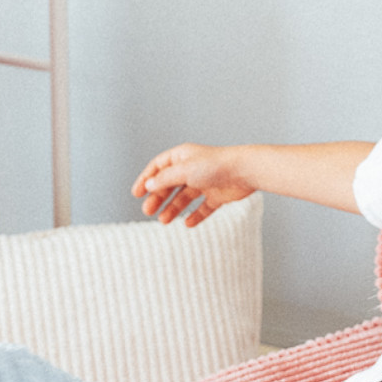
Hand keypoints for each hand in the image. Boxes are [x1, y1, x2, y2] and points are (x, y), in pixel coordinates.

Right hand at [132, 144, 254, 226]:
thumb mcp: (183, 171)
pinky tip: (187, 224)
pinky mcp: (218, 195)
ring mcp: (205, 182)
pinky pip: (203, 207)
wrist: (244, 171)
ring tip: (164, 221)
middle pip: (170, 184)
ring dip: (173, 208)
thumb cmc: (215, 166)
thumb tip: (149, 184)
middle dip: (158, 197)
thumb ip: (165, 179)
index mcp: (182, 156)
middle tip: (148, 211)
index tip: (136, 194)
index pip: (158, 167)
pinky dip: (195, 216)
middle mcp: (193, 168)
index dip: (146, 179)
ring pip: (184, 197)